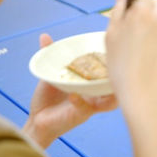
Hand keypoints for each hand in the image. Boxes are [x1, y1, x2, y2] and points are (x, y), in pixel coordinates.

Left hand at [23, 34, 116, 148]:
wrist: (37, 120)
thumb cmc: (47, 98)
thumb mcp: (50, 73)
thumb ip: (50, 55)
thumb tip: (44, 35)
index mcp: (91, 81)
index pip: (107, 70)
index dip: (114, 61)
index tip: (114, 49)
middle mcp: (95, 92)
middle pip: (115, 84)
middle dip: (119, 74)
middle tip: (114, 63)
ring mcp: (90, 104)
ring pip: (110, 100)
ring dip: (109, 91)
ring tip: (103, 81)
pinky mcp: (81, 115)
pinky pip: (86, 107)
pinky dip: (80, 100)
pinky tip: (73, 95)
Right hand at [105, 0, 156, 108]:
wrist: (144, 91)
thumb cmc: (122, 65)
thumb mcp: (111, 35)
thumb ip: (118, 11)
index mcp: (142, 10)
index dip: (134, 1)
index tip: (127, 13)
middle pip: (153, 3)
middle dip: (143, 10)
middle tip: (131, 29)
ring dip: (151, 22)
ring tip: (139, 42)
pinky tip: (148, 49)